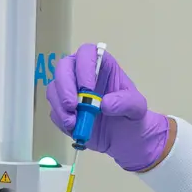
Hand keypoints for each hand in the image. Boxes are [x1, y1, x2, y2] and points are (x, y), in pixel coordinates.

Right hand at [45, 43, 171, 170]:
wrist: (124, 138)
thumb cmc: (131, 116)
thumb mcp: (137, 108)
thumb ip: (125, 102)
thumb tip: (104, 104)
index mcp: (102, 66)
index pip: (87, 52)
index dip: (84, 66)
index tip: (88, 88)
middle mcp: (82, 74)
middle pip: (63, 67)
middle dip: (65, 86)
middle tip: (72, 106)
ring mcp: (70, 92)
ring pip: (54, 88)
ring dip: (60, 106)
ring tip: (73, 123)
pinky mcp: (63, 110)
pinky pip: (54, 110)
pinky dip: (60, 119)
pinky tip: (74, 128)